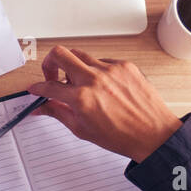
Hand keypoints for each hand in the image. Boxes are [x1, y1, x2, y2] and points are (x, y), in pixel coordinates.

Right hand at [27, 46, 181, 162]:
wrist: (153, 134)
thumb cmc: (122, 136)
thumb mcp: (82, 129)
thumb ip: (58, 113)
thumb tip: (42, 107)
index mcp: (81, 98)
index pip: (49, 86)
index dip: (38, 88)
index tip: (36, 88)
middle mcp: (94, 79)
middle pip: (59, 54)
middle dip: (49, 63)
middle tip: (51, 74)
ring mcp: (111, 70)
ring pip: (80, 55)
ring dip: (73, 67)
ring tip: (77, 82)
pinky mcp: (125, 66)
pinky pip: (101, 61)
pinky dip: (96, 71)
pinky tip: (101, 86)